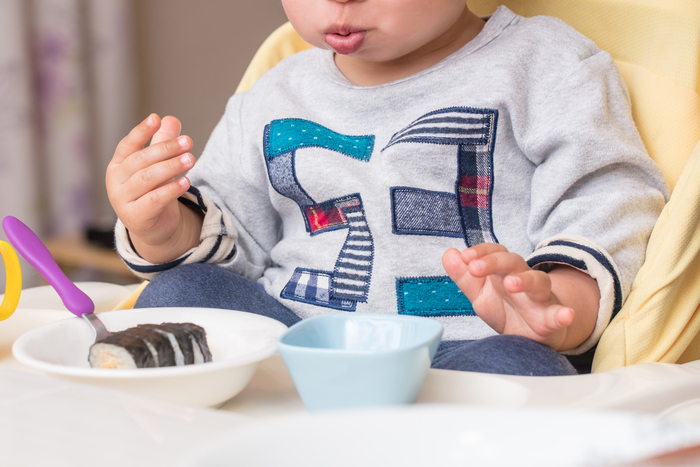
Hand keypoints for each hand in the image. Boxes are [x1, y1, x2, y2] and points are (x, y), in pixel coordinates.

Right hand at [106, 114, 201, 262]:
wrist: (154, 227)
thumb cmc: (154, 191)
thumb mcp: (160, 166)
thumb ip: (163, 143)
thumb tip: (170, 119)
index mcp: (118, 165)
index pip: (127, 145)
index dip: (141, 131)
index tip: (156, 119)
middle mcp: (116, 181)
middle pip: (140, 160)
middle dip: (166, 149)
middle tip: (188, 142)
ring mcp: (122, 200)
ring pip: (147, 179)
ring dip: (170, 167)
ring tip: (191, 159)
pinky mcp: (135, 217)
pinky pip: (154, 200)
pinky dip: (170, 190)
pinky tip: (186, 181)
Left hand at [442, 244, 590, 350]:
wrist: (531, 334)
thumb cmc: (506, 309)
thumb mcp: (480, 294)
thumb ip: (464, 277)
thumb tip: (449, 253)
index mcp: (504, 272)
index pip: (495, 252)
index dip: (481, 252)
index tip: (465, 257)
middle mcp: (523, 279)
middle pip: (513, 262)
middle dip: (494, 262)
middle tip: (475, 268)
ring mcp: (540, 298)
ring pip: (538, 282)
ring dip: (525, 280)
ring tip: (511, 283)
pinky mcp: (552, 319)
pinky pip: (559, 315)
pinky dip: (563, 314)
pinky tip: (566, 314)